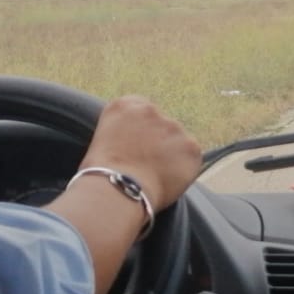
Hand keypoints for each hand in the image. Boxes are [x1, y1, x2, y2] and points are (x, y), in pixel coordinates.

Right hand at [79, 96, 201, 207]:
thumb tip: (137, 143)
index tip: (139, 148)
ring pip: (178, 142)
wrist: (117, 188)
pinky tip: (166, 179)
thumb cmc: (102, 174)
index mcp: (124, 106)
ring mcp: (173, 126)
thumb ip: (124, 132)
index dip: (143, 133)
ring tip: (154, 176)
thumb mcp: (103, 140)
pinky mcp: (190, 145)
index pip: (142, 112)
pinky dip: (184, 170)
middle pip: (162, 126)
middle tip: (147, 165)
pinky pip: (191, 158)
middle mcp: (151, 110)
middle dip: (159, 144)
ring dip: (171, 156)